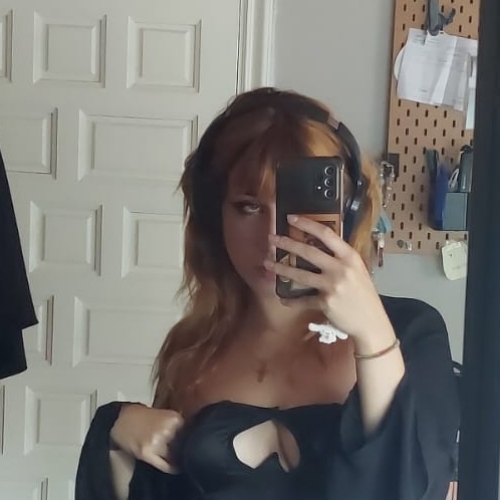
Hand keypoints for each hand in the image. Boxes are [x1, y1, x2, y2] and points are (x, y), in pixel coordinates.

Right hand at [110, 403, 183, 473]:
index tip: (190, 444)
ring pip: (174, 456)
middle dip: (183, 448)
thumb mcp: (166, 415)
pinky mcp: (147, 453)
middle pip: (183, 446)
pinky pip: (164, 465)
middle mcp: (167, 429)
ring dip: (176, 457)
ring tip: (175, 457)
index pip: (190, 434)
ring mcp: (157, 442)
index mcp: (174, 418)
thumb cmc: (143, 416)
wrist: (121, 419)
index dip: (190, 440)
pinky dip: (171, 467)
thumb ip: (178, 425)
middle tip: (182, 450)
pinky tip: (174, 467)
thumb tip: (190, 437)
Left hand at [265, 215, 394, 346]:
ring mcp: (332, 286)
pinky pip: (303, 299)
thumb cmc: (364, 295)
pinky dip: (291, 300)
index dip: (307, 224)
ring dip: (281, 268)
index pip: (327, 234)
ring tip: (268, 263)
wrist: (371, 322)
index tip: (291, 218)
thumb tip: (320, 246)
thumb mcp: (358, 271)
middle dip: (287, 244)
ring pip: (300, 274)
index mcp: (350, 257)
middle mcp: (341, 269)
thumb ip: (341, 259)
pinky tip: (283, 299)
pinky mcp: (325, 302)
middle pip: (309, 252)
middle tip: (272, 239)